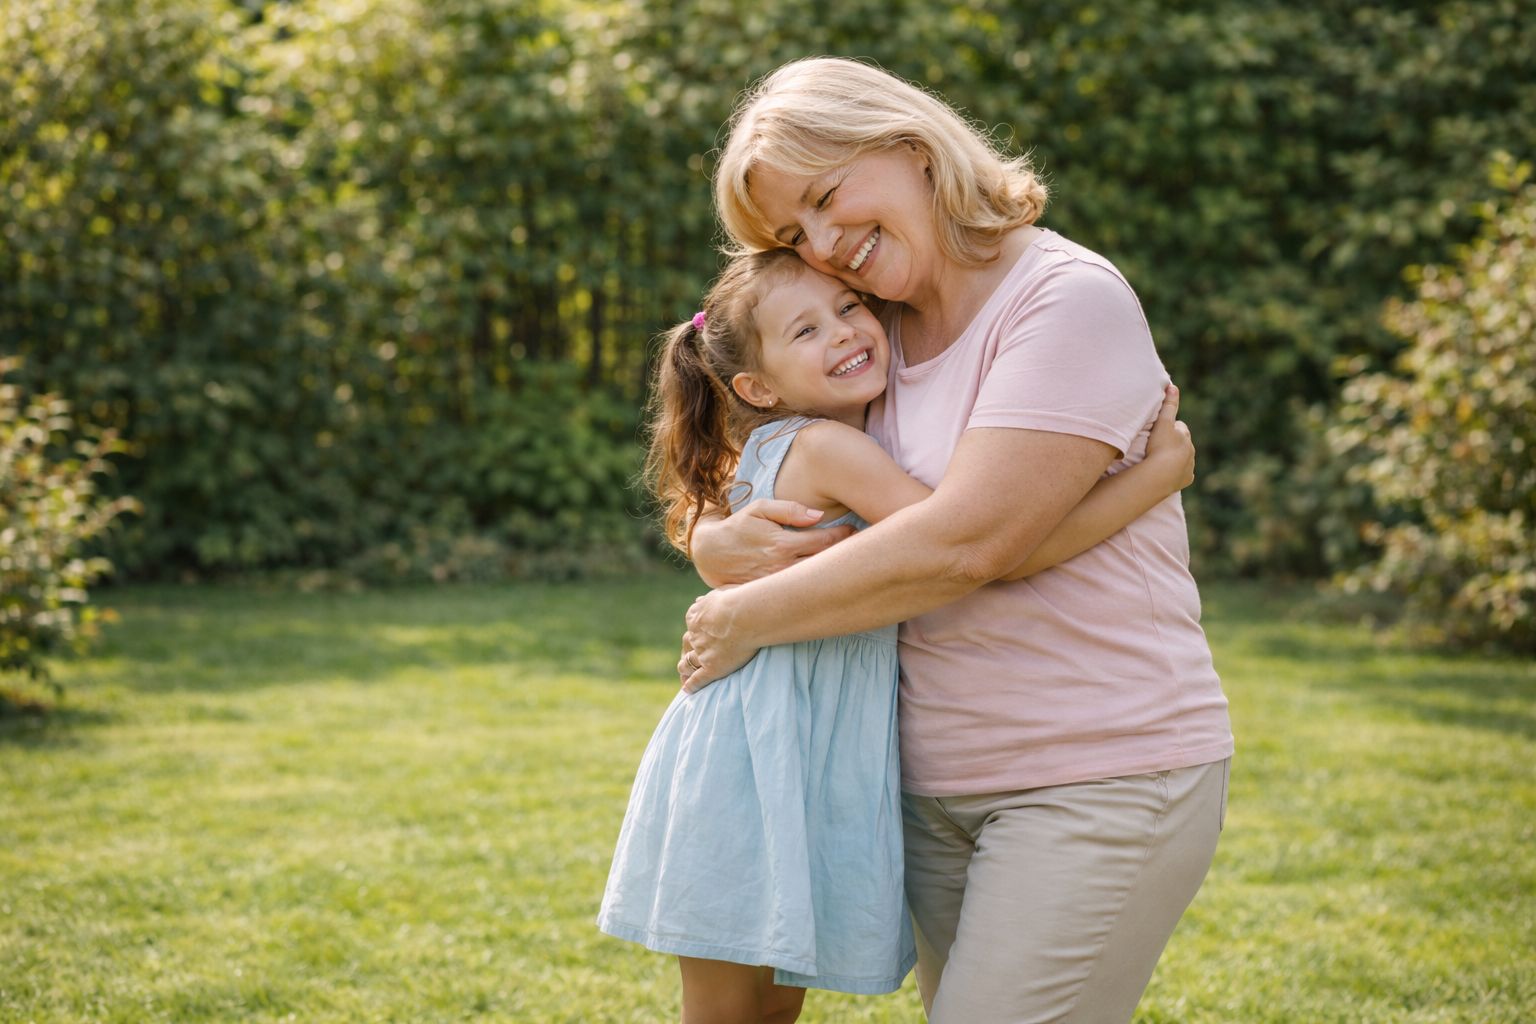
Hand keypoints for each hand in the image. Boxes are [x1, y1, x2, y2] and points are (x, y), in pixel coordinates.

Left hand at [677, 589, 760, 692]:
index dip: (693, 634)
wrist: (744, 615)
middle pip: (687, 646)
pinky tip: (689, 690)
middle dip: (686, 652)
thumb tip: (699, 600)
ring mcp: (702, 653)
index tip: (694, 638)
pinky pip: (698, 680)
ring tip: (684, 677)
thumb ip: (710, 599)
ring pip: (687, 664)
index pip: (691, 627)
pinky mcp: (711, 668)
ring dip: (685, 670)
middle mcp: (696, 635)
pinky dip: (692, 686)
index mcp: (697, 617)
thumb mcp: (721, 593)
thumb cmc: (739, 601)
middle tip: (686, 659)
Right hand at [690, 499, 855, 586]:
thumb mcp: (760, 509)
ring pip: (815, 580)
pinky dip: (816, 586)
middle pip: (825, 564)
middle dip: (845, 555)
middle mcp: (783, 567)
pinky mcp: (772, 595)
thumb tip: (818, 515)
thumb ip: (789, 510)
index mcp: (783, 544)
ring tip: (847, 562)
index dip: (844, 536)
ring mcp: (778, 584)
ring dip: (833, 571)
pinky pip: (801, 592)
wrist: (710, 553)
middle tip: (861, 547)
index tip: (854, 529)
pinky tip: (827, 580)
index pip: (825, 542)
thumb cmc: (738, 526)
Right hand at [1144, 384, 1194, 491]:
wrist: (1161, 474)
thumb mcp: (1163, 423)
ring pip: (1184, 459)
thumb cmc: (1160, 446)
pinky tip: (1168, 474)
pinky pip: (1183, 475)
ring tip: (1162, 461)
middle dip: (1175, 443)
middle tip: (1160, 445)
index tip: (1163, 429)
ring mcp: (1189, 466)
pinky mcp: (1186, 480)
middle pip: (1184, 444)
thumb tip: (1173, 386)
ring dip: (1176, 458)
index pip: (1180, 427)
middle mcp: (1191, 450)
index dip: (1172, 427)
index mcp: (1185, 436)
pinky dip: (1177, 473)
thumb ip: (1168, 405)